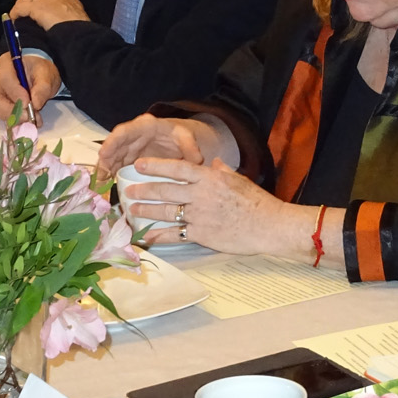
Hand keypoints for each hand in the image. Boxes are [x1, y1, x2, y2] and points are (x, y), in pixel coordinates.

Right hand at [0, 51, 59, 119]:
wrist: (38, 75)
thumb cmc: (39, 72)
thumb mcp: (47, 74)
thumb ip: (43, 88)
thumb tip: (35, 104)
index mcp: (6, 64)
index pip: (5, 78)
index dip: (15, 93)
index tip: (27, 103)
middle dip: (11, 110)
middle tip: (27, 117)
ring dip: (13, 117)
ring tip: (31, 119)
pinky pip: (0, 115)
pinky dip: (13, 120)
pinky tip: (26, 121)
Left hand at [10, 0, 88, 31]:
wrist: (79, 34)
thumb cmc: (80, 30)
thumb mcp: (78, 16)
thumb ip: (68, 12)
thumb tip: (59, 17)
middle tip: (19, 2)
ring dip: (19, 5)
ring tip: (16, 14)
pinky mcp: (37, 7)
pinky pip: (21, 7)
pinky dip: (16, 12)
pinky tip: (14, 18)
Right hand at [96, 114, 213, 177]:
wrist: (177, 142)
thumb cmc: (179, 136)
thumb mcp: (186, 137)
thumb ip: (190, 147)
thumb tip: (197, 160)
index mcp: (144, 126)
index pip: (124, 131)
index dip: (112, 142)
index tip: (104, 153)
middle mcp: (132, 136)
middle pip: (113, 146)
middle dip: (105, 161)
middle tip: (100, 177)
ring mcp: (128, 149)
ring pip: (111, 158)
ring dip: (105, 172)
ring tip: (100, 187)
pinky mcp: (127, 160)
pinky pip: (115, 168)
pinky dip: (110, 177)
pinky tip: (106, 189)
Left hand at [123, 157, 302, 255]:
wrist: (268, 225)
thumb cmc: (256, 201)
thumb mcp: (239, 179)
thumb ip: (222, 170)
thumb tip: (213, 162)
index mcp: (210, 177)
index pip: (178, 168)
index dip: (157, 165)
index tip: (140, 164)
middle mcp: (201, 194)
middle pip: (166, 190)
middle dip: (144, 190)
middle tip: (128, 191)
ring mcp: (200, 215)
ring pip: (166, 211)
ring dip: (146, 211)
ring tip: (132, 210)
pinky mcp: (201, 235)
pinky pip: (174, 234)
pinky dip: (158, 235)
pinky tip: (145, 236)